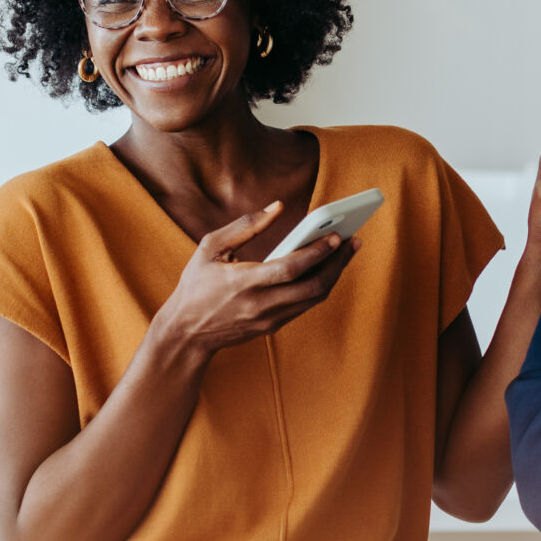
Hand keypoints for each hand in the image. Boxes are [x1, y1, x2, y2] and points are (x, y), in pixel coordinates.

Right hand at [152, 201, 357, 361]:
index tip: (338, 234)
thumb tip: (278, 207)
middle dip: (338, 263)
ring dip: (334, 274)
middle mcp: (261, 305)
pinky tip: (326, 266)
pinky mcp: (272, 326)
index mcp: (244, 283)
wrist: (186, 333)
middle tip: (354, 240)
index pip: (291, 269)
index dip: (318, 252)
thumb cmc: (196, 285)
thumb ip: (246, 225)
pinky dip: (319, 284)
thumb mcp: (211, 248)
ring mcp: (269, 319)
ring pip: (314, 298)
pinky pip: (304, 304)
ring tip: (346, 250)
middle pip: (313, 287)